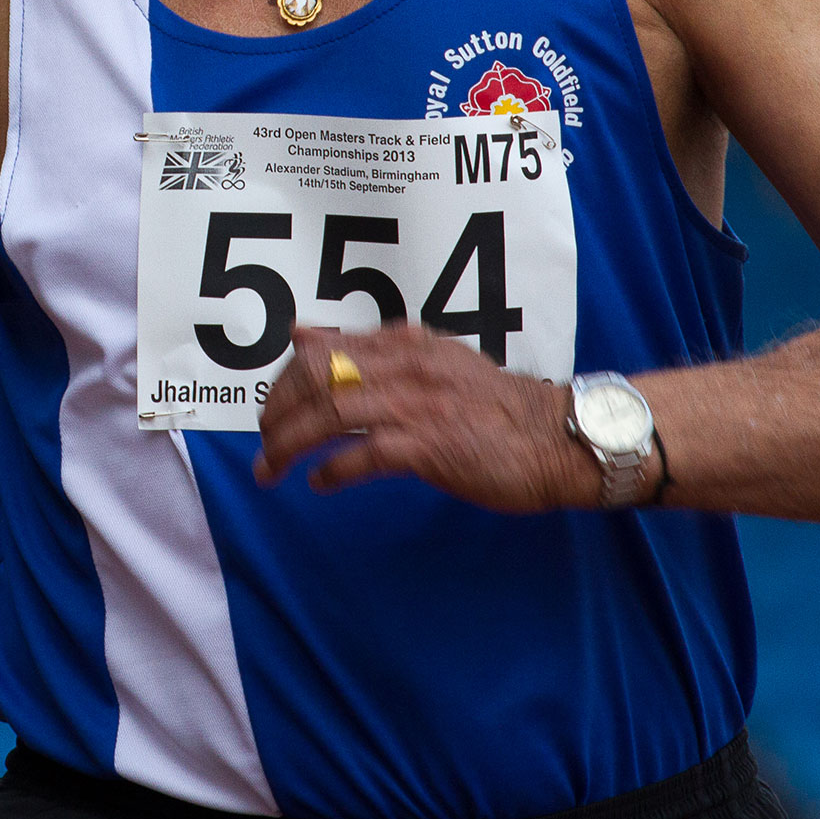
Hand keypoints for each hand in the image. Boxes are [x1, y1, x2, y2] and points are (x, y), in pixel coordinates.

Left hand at [254, 322, 590, 511]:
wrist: (556, 437)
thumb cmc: (494, 407)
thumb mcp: (429, 360)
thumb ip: (368, 349)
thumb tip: (302, 335)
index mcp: (403, 344)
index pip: (319, 349)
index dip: (283, 380)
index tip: (270, 407)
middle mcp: (404, 367)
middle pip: (314, 378)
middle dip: (276, 411)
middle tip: (263, 443)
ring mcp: (415, 405)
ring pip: (329, 413)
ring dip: (288, 444)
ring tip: (270, 469)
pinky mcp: (428, 447)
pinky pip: (362, 455)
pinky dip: (332, 471)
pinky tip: (319, 484)